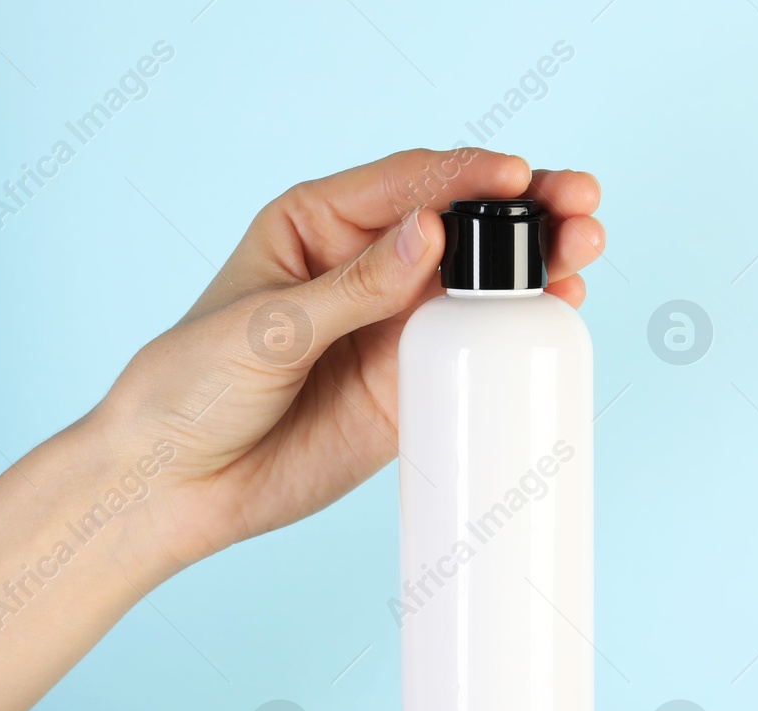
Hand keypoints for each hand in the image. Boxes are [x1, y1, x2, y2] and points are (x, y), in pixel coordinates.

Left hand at [93, 148, 606, 577]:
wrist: (175, 485)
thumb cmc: (191, 387)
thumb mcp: (267, 327)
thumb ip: (354, 286)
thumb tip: (430, 235)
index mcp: (319, 225)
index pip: (407, 185)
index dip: (468, 177)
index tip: (518, 178)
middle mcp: (366, 268)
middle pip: (460, 227)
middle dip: (523, 213)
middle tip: (578, 208)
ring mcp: (392, 328)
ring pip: (479, 286)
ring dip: (534, 268)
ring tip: (582, 256)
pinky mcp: (409, 388)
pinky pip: (473, 354)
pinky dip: (517, 335)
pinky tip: (555, 316)